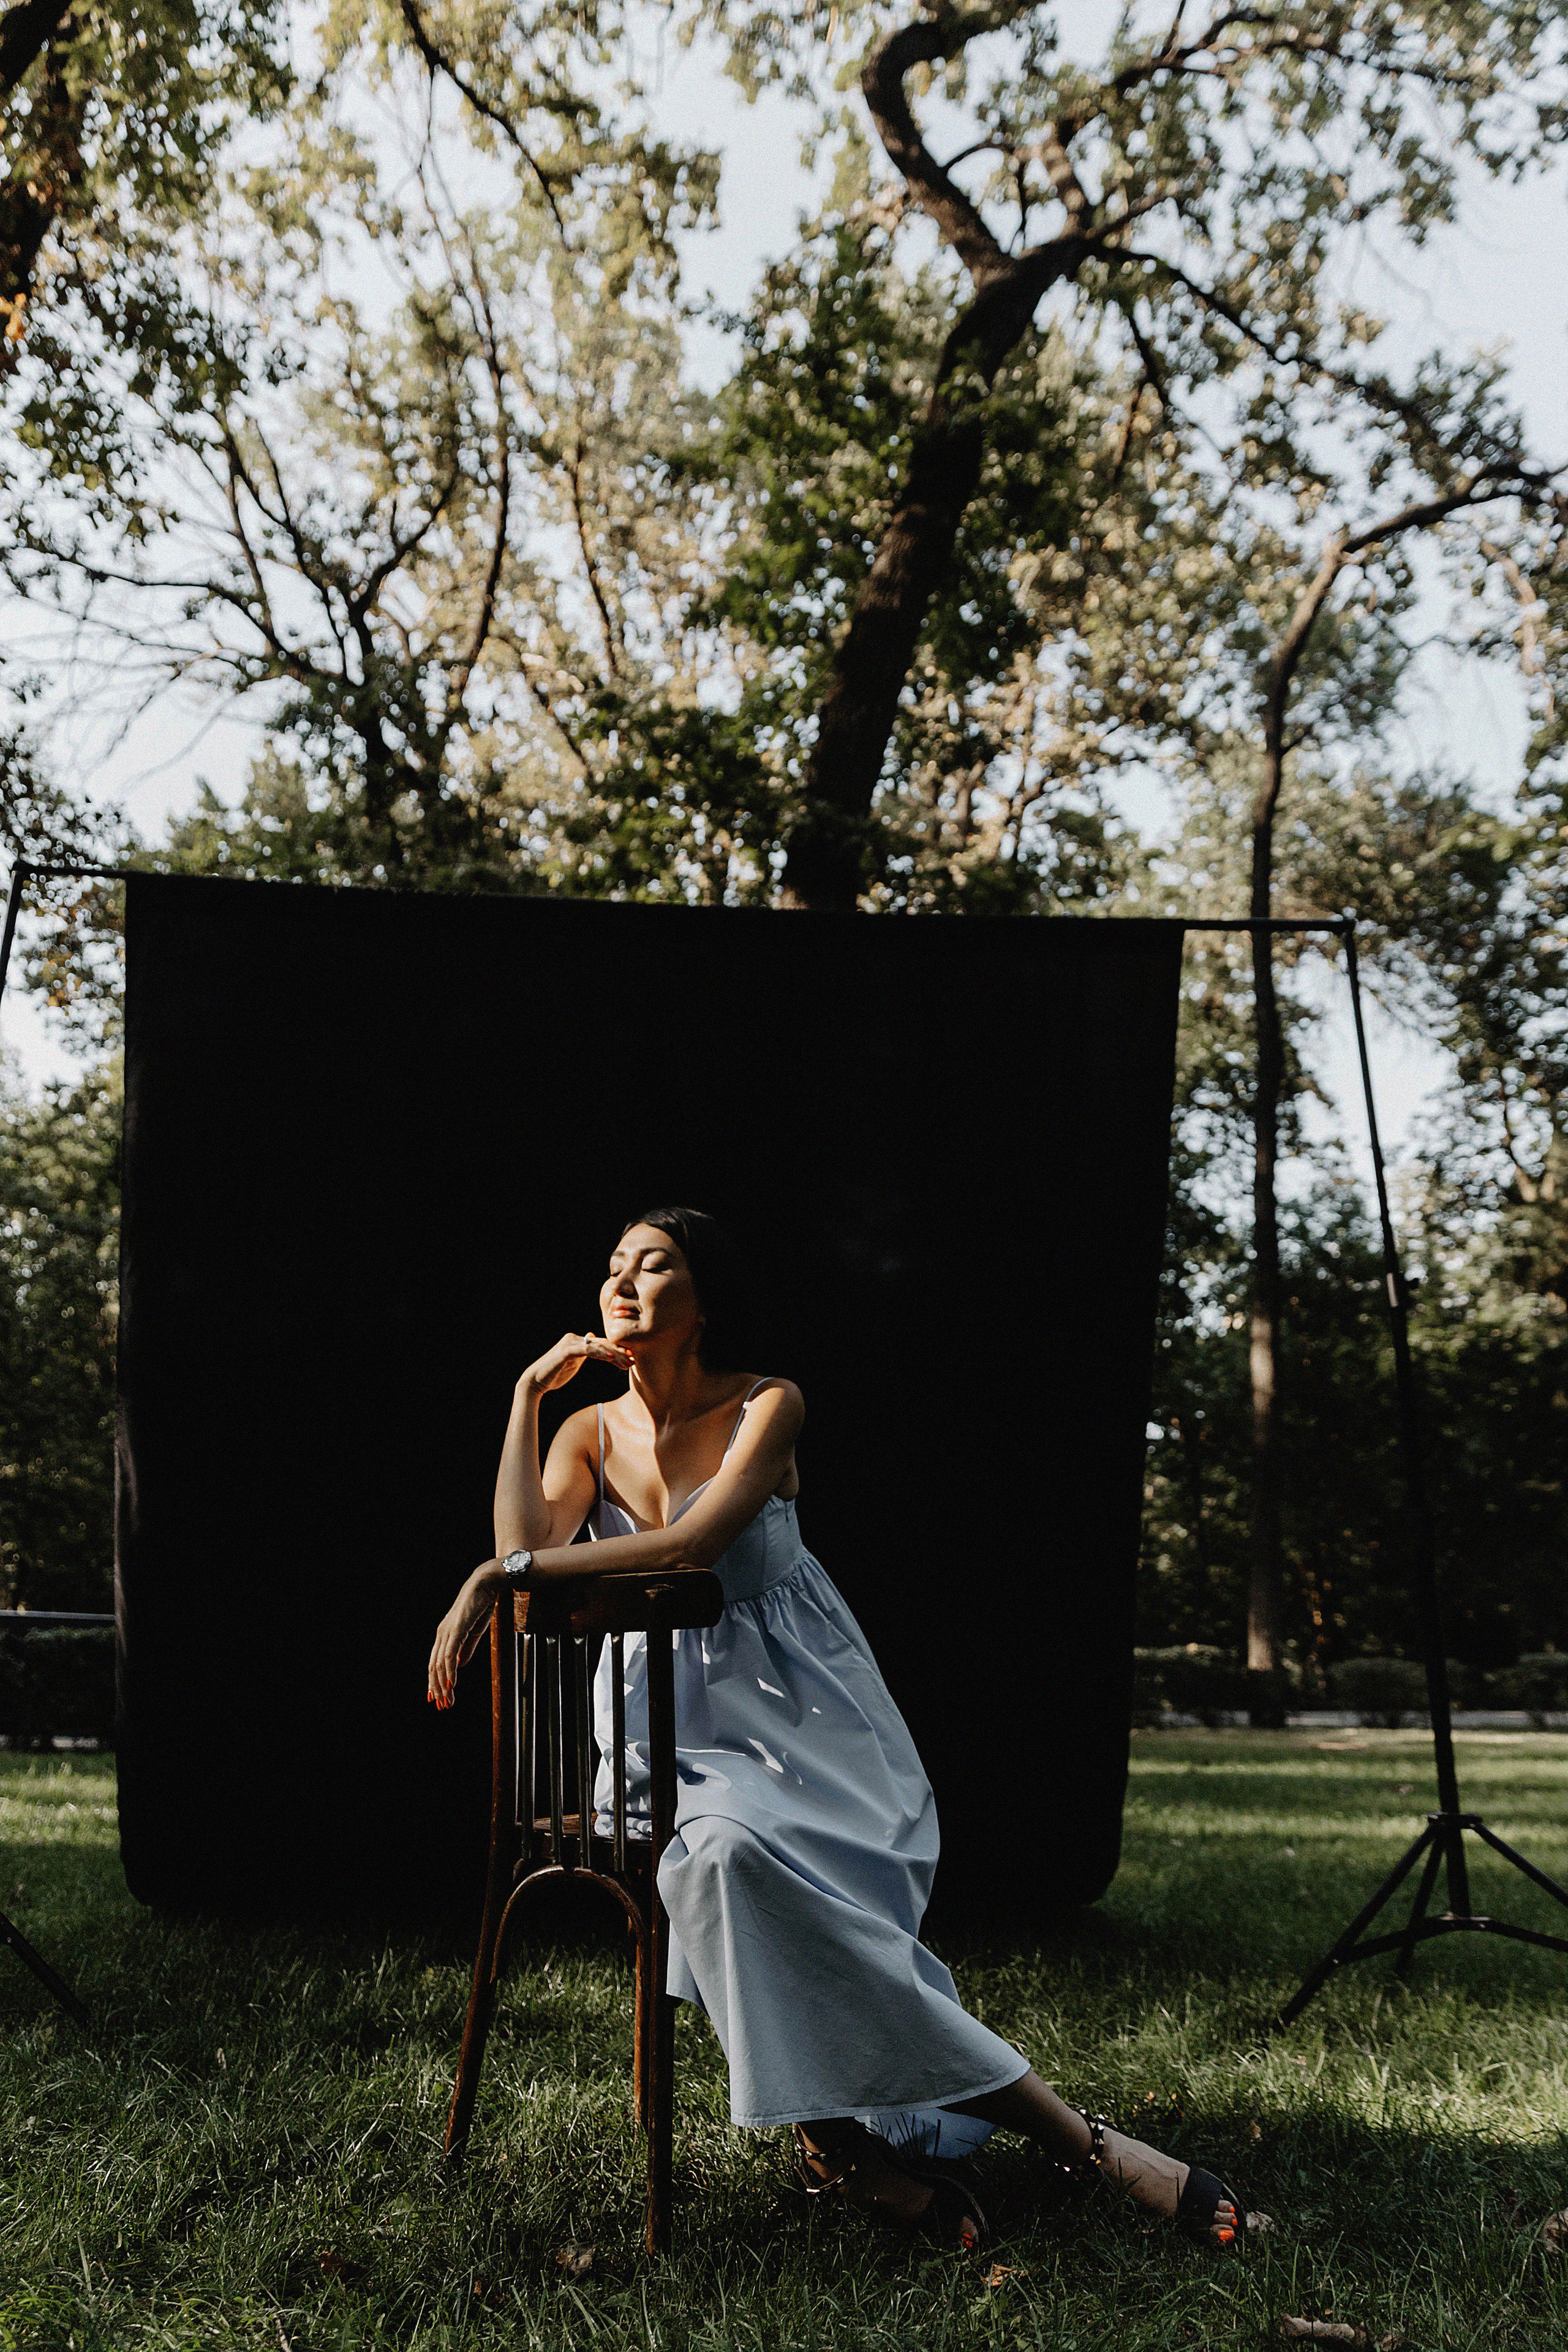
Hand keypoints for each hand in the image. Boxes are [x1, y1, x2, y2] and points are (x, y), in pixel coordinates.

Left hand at [427, 1562, 501, 1709]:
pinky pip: (450, 1654)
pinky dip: (449, 1671)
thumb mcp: (473, 1632)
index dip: (435, 1682)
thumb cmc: (480, 1606)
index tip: (438, 1699)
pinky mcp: (456, 1629)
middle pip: (435, 1667)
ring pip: (441, 1664)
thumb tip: (459, 1666)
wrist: (486, 1584)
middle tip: (442, 1706)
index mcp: (445, 1635)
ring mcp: (448, 1631)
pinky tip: (451, 1684)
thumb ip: (465, 1650)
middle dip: (437, 1688)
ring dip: (443, 1685)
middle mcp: (442, 1634)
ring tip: (447, 1700)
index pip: (436, 1663)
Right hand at [521, 1331, 633, 1393]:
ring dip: (614, 1354)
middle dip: (619, 1352)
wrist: (536, 1381)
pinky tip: (612, 1358)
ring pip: (598, 1347)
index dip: (617, 1351)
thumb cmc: (555, 1375)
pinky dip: (601, 1353)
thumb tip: (594, 1340)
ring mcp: (571, 1343)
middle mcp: (575, 1338)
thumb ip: (585, 1352)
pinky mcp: (567, 1350)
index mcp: (578, 1341)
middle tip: (634, 1360)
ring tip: (627, 1362)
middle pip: (602, 1343)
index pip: (601, 1344)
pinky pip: (588, 1350)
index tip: (631, 1358)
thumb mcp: (574, 1362)